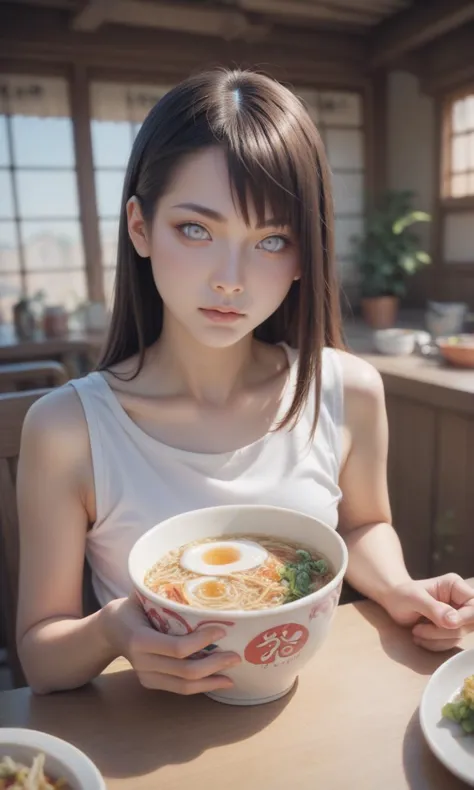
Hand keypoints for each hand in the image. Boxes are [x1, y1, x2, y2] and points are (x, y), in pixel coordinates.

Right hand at [103, 595, 240, 693]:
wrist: (108, 631)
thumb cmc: (131, 608)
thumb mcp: (141, 596)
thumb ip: (163, 592)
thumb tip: (196, 578)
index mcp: (140, 639)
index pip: (177, 647)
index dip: (202, 641)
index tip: (222, 630)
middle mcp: (143, 662)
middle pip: (185, 671)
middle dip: (214, 665)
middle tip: (236, 655)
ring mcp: (146, 676)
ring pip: (183, 686)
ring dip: (210, 680)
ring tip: (231, 674)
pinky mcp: (150, 683)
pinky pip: (178, 689)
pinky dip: (200, 686)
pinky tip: (217, 680)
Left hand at [382, 574, 473, 650]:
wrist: (393, 602)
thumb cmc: (402, 594)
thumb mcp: (414, 598)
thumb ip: (434, 608)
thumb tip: (453, 621)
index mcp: (455, 587)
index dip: (465, 618)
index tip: (445, 623)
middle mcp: (460, 601)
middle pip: (470, 623)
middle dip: (445, 631)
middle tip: (419, 630)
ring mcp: (457, 616)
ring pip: (459, 635)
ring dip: (436, 639)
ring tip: (416, 632)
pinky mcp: (451, 630)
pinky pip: (450, 643)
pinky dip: (435, 644)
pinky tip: (419, 638)